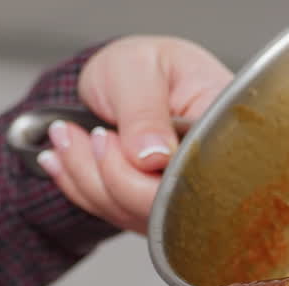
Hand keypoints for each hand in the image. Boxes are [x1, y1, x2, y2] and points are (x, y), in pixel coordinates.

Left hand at [37, 36, 232, 233]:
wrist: (124, 81)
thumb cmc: (142, 68)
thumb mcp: (138, 67)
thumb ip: (144, 109)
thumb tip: (152, 156)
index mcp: (223, 132)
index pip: (193, 179)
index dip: (144, 172)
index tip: (104, 136)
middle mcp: (207, 175)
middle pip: (162, 209)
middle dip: (109, 175)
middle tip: (88, 134)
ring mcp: (181, 202)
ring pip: (132, 216)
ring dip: (88, 179)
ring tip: (66, 136)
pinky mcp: (153, 215)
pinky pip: (114, 216)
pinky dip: (82, 188)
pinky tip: (66, 160)